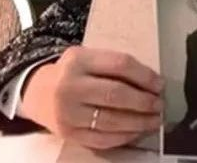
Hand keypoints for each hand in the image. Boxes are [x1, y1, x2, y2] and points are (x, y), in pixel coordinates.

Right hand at [21, 46, 163, 149]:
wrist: (36, 92)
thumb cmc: (73, 72)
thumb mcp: (89, 57)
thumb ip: (114, 65)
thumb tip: (151, 81)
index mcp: (79, 59)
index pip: (119, 64)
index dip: (144, 75)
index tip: (160, 84)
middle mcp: (70, 85)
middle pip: (115, 94)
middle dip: (143, 101)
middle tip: (159, 104)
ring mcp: (67, 113)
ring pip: (110, 120)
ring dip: (138, 122)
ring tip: (154, 120)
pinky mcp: (67, 134)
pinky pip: (101, 139)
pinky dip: (123, 137)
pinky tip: (137, 132)